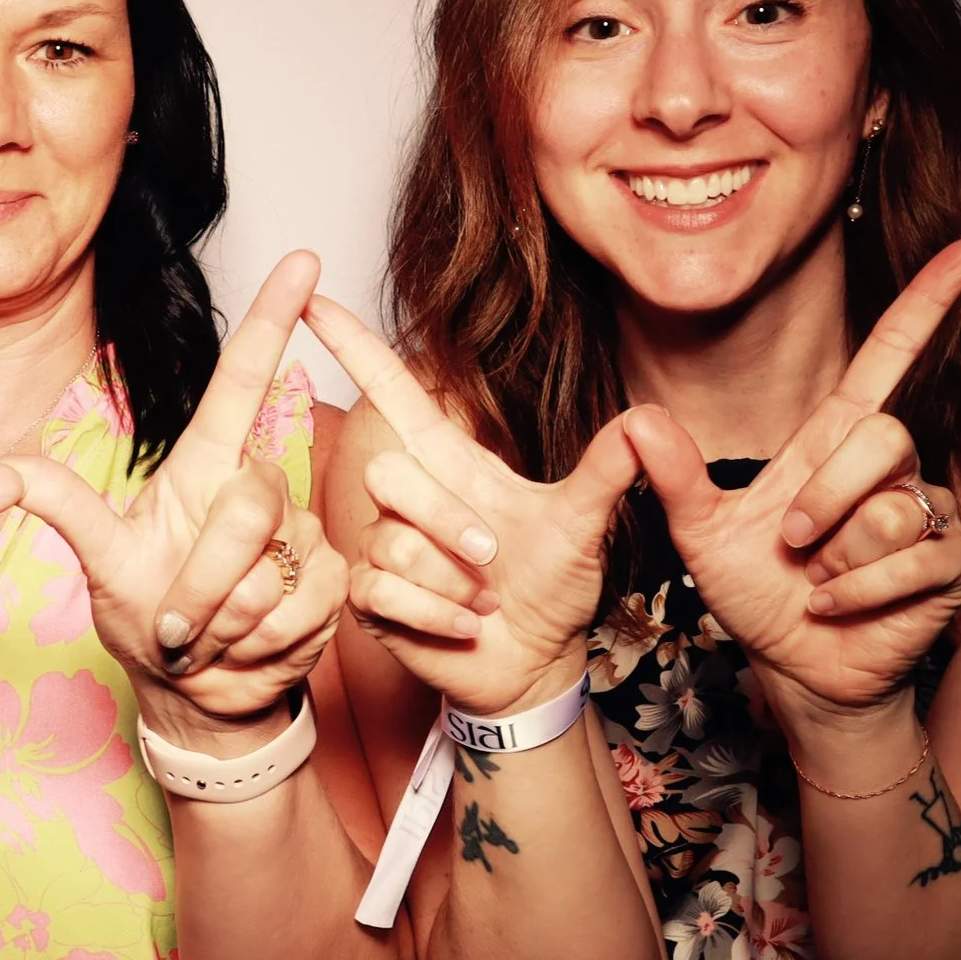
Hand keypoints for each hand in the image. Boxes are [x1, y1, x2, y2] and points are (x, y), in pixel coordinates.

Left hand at [9, 253, 344, 728]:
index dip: (273, 320)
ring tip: (206, 634)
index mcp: (205, 467)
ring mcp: (299, 535)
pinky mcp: (330, 582)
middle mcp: (257, 489)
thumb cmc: (148, 616)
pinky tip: (242, 650)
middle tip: (178, 625)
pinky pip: (298, 611)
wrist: (198, 689)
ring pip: (272, 572)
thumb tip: (5, 469)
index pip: (243, 381)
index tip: (303, 260)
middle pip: (249, 509)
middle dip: (205, 583)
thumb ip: (64, 507)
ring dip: (225, 622)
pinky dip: (257, 646)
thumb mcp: (99, 561)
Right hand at [307, 296, 644, 716]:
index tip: (313, 297)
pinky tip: (466, 625)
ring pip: (392, 542)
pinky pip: (384, 590)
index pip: (393, 392)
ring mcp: (384, 548)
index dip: (354, 346)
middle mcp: (409, 499)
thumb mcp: (585, 525)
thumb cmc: (552, 586)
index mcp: (450, 463)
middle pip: (389, 474)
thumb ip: (608, 470)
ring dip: (451, 580)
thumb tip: (647, 417)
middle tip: (493, 558)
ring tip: (485, 600)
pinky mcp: (372, 597)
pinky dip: (436, 614)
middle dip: (447, 522)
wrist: (533, 662)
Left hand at [621, 242, 960, 723]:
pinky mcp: (951, 561)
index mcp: (832, 443)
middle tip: (791, 541)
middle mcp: (888, 468)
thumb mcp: (700, 533)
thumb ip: (671, 476)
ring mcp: (927, 513)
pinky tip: (832, 604)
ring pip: (893, 506)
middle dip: (825, 496)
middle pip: (881, 436)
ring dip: (837, 555)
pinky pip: (911, 560)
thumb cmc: (756, 591)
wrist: (792, 666)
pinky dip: (856, 591)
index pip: (886, 360)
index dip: (923, 306)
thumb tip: (636, 416)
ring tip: (815, 578)